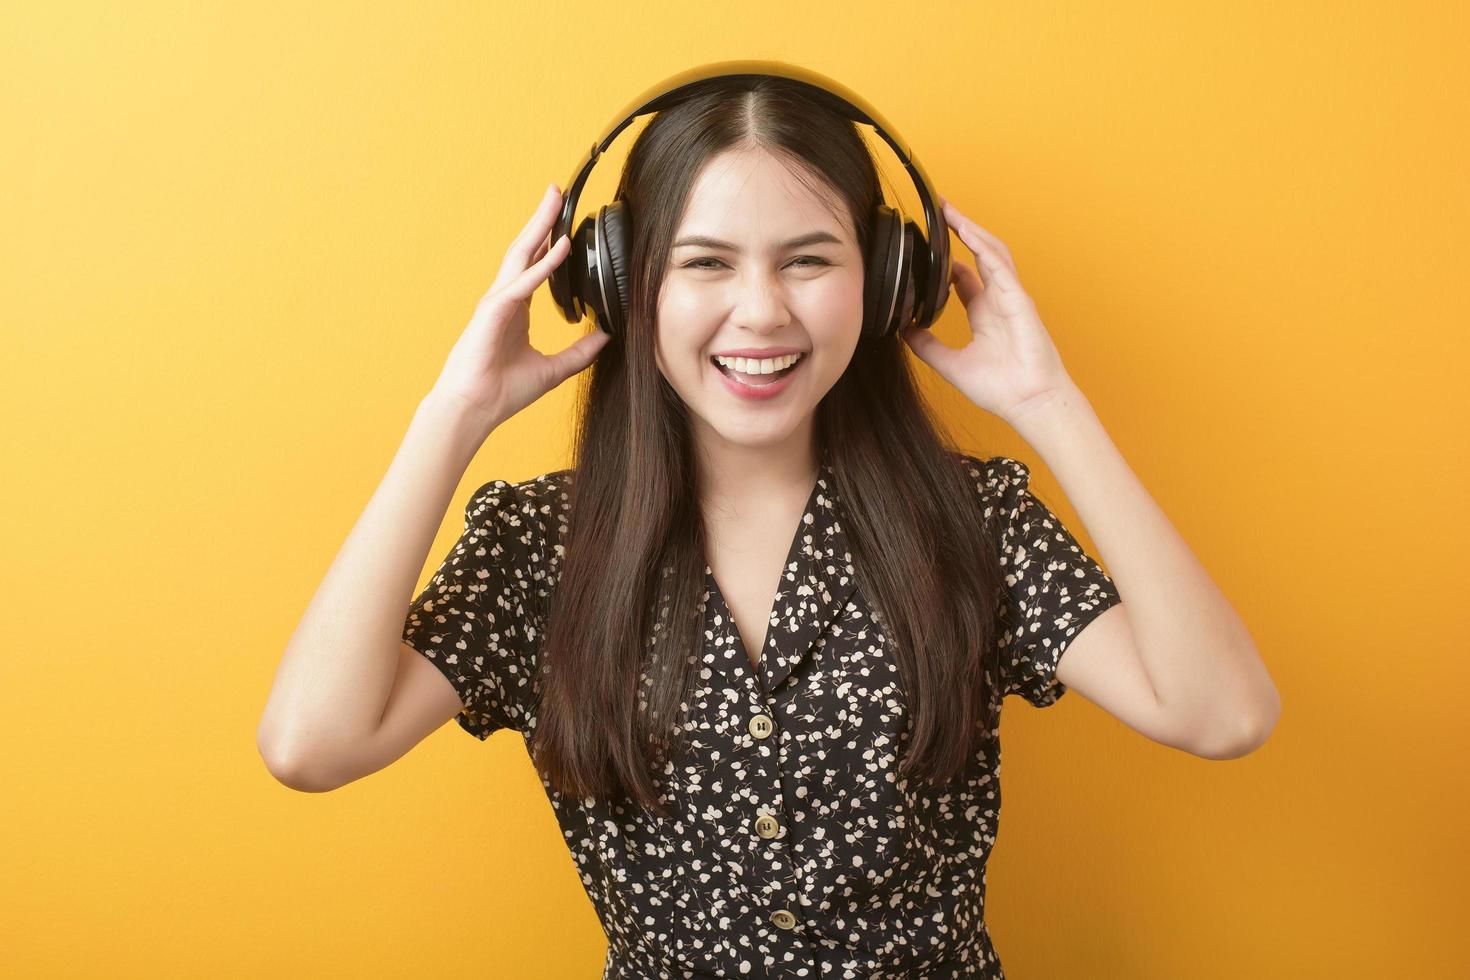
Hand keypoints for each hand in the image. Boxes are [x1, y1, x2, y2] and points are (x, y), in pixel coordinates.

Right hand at [429, 182, 611, 430]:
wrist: (474, 410)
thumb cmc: (502, 391)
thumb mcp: (555, 369)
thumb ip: (580, 351)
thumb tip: (607, 336)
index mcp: (516, 309)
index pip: (535, 266)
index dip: (550, 242)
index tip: (565, 222)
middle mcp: (505, 299)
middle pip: (526, 249)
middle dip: (541, 219)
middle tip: (556, 192)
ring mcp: (497, 302)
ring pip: (520, 255)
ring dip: (538, 226)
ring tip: (554, 200)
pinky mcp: (493, 312)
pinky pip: (522, 283)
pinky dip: (543, 265)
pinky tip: (560, 247)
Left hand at [901, 197, 1078, 426]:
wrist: (1028, 403)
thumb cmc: (1001, 389)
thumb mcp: (950, 364)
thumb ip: (927, 346)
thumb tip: (903, 331)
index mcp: (984, 314)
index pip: (964, 276)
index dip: (946, 260)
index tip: (925, 247)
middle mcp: (997, 300)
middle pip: (978, 254)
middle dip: (960, 231)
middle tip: (937, 210)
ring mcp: (1009, 296)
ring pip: (990, 251)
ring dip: (971, 229)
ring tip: (948, 209)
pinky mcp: (1018, 299)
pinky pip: (1000, 265)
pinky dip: (983, 246)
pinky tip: (967, 231)